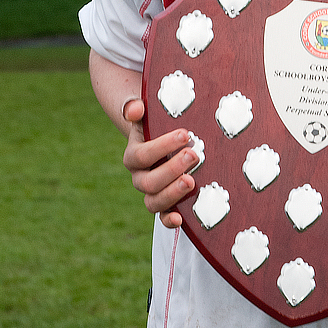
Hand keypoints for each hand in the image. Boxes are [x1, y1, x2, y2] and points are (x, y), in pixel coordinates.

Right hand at [121, 99, 197, 228]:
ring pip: (154, 202)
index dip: (162, 146)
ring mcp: (152, 193)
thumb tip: (135, 109)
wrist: (163, 139)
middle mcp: (140, 177)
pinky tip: (181, 219)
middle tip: (193, 155)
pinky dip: (169, 220)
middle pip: (148, 182)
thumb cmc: (157, 123)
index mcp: (133, 156)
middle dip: (171, 169)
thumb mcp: (146, 112)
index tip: (185, 134)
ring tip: (191, 181)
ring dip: (172, 194)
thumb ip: (136, 107)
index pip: (142, 155)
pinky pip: (164, 216)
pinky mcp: (167, 203)